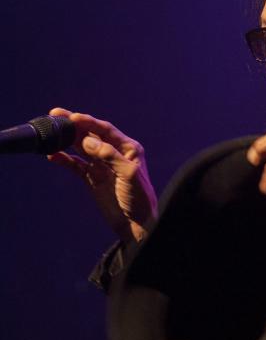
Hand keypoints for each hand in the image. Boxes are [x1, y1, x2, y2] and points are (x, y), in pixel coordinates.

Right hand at [47, 108, 157, 242]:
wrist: (136, 224)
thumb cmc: (140, 199)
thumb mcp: (129, 174)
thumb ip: (109, 156)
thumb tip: (87, 141)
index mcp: (127, 148)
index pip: (105, 130)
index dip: (88, 122)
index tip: (72, 117)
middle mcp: (114, 153)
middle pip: (90, 134)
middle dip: (73, 125)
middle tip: (55, 115)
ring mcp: (101, 165)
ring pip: (81, 147)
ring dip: (66, 140)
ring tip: (52, 132)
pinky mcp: (92, 178)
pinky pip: (75, 165)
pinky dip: (64, 159)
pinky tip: (52, 155)